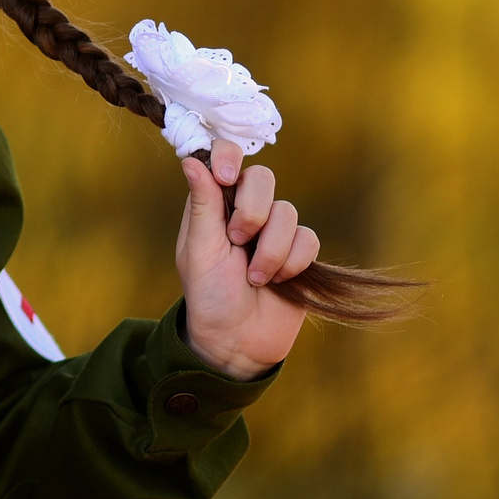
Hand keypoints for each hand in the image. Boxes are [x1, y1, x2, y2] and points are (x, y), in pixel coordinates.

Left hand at [176, 141, 319, 380]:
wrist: (237, 342)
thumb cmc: (209, 296)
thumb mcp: (199, 250)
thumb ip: (201, 204)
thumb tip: (190, 160)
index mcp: (213, 205)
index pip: (224, 157)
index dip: (229, 157)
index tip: (227, 177)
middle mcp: (244, 210)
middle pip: (262, 177)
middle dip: (253, 210)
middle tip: (238, 240)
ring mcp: (274, 231)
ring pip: (288, 212)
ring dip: (270, 250)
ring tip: (254, 277)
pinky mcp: (299, 252)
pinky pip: (308, 239)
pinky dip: (292, 262)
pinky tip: (278, 282)